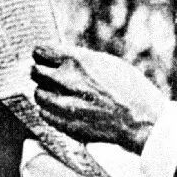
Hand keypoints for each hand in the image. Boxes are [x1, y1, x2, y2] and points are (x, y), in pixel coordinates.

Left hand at [31, 45, 168, 152]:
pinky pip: (45, 114)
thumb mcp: (106, 63)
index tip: (45, 59)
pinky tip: (65, 110)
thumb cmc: (130, 89)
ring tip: (60, 96)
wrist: (142, 121)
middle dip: (41, 74)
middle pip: (35, 73)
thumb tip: (58, 58)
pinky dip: (51, 111)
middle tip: (50, 78)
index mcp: (78, 61)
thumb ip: (79, 60)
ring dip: (46, 94)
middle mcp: (68, 81)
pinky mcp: (66, 124)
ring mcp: (65, 105)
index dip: (42, 55)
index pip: (40, 52)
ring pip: (38, 95)